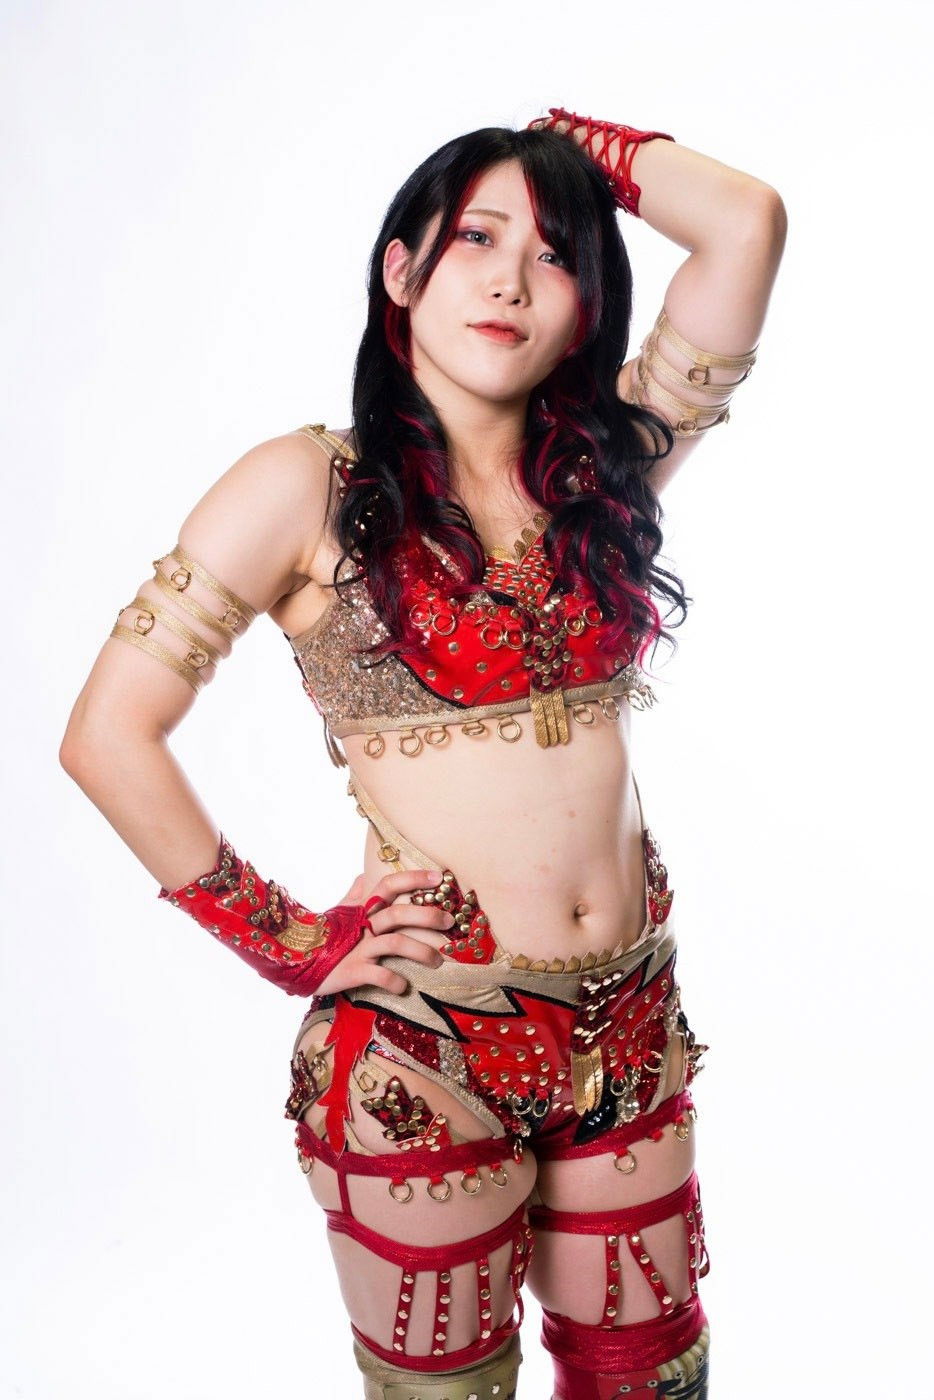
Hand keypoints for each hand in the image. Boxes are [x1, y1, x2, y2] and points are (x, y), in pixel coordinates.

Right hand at [315, 869, 455, 996]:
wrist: (294, 960)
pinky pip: (379, 976)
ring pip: (395, 943)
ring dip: (421, 952)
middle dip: (428, 916)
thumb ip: (355, 893)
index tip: (440, 877)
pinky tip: (404, 987)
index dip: (414, 878)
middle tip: (450, 922)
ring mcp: (358, 948)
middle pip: (398, 914)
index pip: (389, 884)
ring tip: (439, 961)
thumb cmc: (324, 935)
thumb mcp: (339, 911)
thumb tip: (364, 874)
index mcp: (362, 908)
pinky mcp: (353, 971)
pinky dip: (395, 981)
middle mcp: (362, 925)